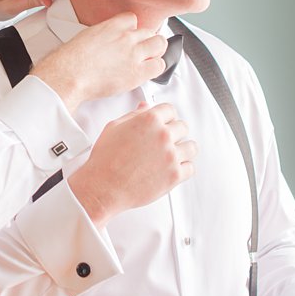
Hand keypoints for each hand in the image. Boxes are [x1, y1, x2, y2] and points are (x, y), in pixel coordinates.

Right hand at [31, 13, 168, 111]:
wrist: (68, 75)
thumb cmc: (70, 61)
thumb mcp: (85, 37)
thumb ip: (102, 36)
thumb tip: (105, 43)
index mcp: (111, 26)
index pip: (133, 19)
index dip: (133, 29)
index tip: (131, 36)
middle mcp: (125, 37)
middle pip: (149, 32)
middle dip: (146, 41)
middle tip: (141, 50)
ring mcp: (134, 54)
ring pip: (159, 44)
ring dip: (155, 52)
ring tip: (147, 60)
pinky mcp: (138, 72)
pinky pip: (159, 65)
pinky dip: (155, 68)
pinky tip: (146, 72)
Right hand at [66, 102, 195, 227]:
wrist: (103, 187)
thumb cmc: (105, 160)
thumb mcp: (114, 128)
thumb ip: (133, 115)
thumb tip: (145, 108)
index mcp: (148, 121)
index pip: (170, 110)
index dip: (165, 117)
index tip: (164, 122)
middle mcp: (162, 136)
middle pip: (183, 127)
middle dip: (174, 132)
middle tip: (164, 140)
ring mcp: (171, 156)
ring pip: (191, 147)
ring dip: (182, 149)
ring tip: (171, 154)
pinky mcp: (175, 175)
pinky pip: (190, 168)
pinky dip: (183, 168)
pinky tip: (171, 167)